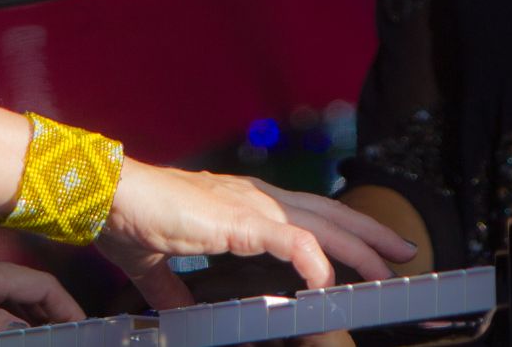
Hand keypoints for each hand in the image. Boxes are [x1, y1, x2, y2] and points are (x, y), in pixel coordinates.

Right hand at [96, 162, 418, 309]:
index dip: (336, 229)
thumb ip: (176, 289)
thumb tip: (181, 313)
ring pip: (320, 224)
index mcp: (238, 204)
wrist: (110, 197)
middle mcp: (252, 197)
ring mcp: (249, 205)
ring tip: (386, 267)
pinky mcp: (239, 220)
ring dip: (356, 246)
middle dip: (366, 231)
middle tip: (401, 250)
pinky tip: (328, 284)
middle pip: (326, 212)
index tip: (363, 249)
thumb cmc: (130, 221)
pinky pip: (293, 241)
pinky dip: (315, 262)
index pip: (302, 213)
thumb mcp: (159, 265)